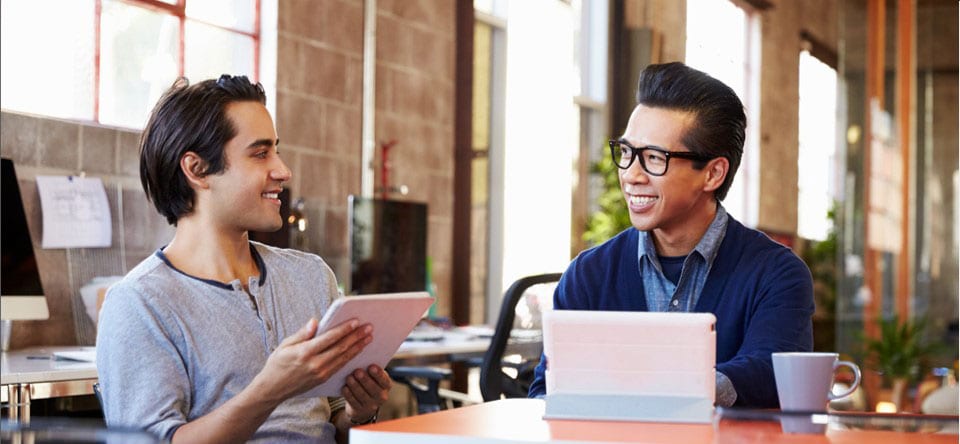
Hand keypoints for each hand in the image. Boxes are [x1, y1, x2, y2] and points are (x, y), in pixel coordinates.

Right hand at [251, 318, 372, 402]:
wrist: (272, 389)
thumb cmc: (277, 364)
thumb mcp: (284, 345)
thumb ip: (302, 333)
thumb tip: (315, 321)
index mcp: (304, 352)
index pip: (329, 338)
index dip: (344, 329)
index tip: (356, 321)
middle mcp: (315, 364)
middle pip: (341, 348)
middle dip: (356, 337)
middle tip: (369, 328)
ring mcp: (320, 373)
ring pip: (344, 358)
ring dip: (358, 347)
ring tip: (368, 338)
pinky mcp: (323, 379)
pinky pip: (340, 366)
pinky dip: (351, 357)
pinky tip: (358, 350)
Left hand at [343, 365, 391, 423]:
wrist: (364, 405)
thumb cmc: (369, 384)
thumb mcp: (374, 378)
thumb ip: (371, 371)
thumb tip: (361, 361)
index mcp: (386, 386)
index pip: (384, 380)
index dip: (378, 374)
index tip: (371, 366)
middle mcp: (381, 397)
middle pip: (373, 388)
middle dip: (364, 379)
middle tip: (357, 371)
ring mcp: (371, 405)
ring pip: (362, 395)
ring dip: (355, 386)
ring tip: (349, 378)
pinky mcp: (359, 410)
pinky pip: (353, 402)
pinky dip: (348, 394)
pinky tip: (345, 388)